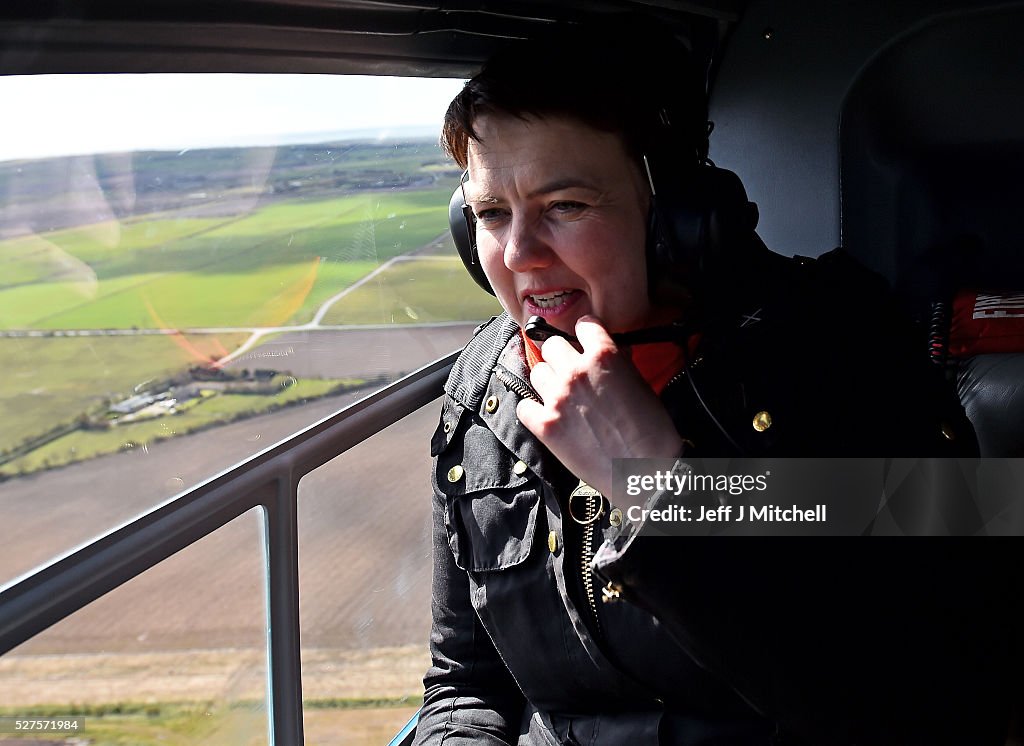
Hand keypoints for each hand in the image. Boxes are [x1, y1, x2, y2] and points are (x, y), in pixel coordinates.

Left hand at [516, 315, 684, 497]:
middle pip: (551, 346)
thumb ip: (620, 364)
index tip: (584, 341)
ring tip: (560, 395)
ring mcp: (557, 398)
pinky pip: (524, 405)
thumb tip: (612, 355)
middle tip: (570, 371)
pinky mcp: (545, 425)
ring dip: (547, 381)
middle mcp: (576, 371)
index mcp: (604, 356)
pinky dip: (533, 410)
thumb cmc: (651, 432)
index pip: (583, 325)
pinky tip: (545, 416)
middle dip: (561, 356)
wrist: (643, 473)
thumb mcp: (642, 386)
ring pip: (536, 372)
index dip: (585, 333)